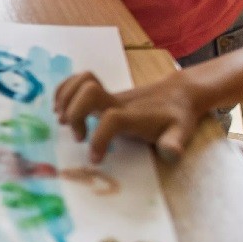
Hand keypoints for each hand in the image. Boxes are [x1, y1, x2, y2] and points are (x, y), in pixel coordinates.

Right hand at [54, 70, 208, 163]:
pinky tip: (60, 107)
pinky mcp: (102, 94)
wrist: (179, 94)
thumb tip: (170, 153)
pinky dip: (62, 91)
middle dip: (76, 115)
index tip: (95, 159)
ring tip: (64, 122)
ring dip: (65, 100)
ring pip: (80, 83)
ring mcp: (108, 95)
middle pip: (89, 93)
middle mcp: (118, 101)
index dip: (99, 139)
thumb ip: (174, 143)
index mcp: (135, 115)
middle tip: (79, 137)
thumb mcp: (182, 132)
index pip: (112, 120)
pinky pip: (76, 82)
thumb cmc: (178, 117)